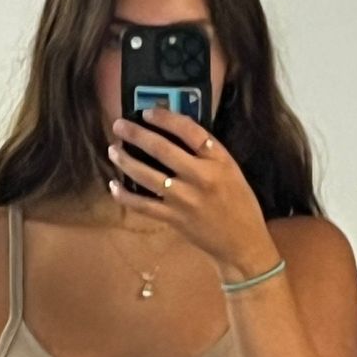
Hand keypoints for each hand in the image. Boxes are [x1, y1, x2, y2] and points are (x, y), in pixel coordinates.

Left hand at [107, 109, 274, 273]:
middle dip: (135, 134)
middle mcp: (200, 177)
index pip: (188, 130)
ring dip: (125, 160)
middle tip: (119, 125)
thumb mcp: (232, 171)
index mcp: (218, 161)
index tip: (148, 112)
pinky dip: (125, 196)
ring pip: (147, 175)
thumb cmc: (240, 205)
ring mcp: (184, 199)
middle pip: (161, 149)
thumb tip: (175, 133)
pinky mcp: (174, 218)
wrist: (243, 244)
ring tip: (113, 150)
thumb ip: (208, 154)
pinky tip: (114, 186)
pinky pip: (143, 205)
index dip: (165, 117)